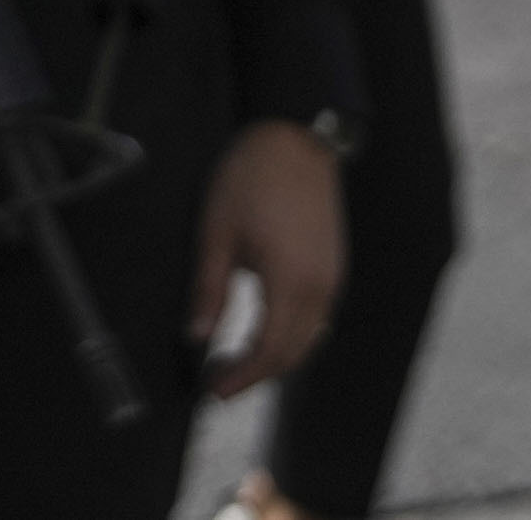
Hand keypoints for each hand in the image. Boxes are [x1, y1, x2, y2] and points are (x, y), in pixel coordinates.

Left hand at [189, 118, 343, 397]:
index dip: (242, 377)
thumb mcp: (216, 234)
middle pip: (294, 353)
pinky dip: (292, 336)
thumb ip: (208, 291)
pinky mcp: (335, 267)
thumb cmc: (250, 179)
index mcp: (292, 283)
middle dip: (257, 375)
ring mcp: (334, 278)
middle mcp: (322, 289)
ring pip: (310, 338)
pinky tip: (265, 333)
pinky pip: (318, 318)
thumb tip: (195, 337)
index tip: (213, 391)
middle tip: (219, 383)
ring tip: (236, 363)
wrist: (295, 139)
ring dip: (276, 358)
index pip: (270, 351)